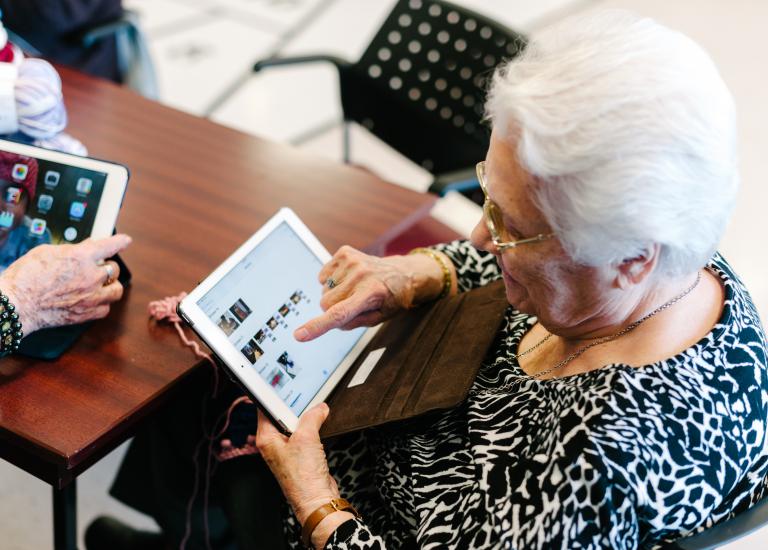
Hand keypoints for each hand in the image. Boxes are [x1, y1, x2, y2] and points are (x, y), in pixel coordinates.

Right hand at [0, 234, 131, 333]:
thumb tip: (87, 247)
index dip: (120, 242)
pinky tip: (93, 301)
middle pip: (114, 268)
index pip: (110, 245)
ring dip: (110, 285)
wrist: (17, 303)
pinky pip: (106, 308)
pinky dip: (102, 304)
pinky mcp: (87, 313)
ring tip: (100, 285)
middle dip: (106, 266)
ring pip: (116, 290)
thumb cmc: (25, 276)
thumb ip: (72, 250)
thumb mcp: (47, 252)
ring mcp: (91, 296)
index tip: (126, 241)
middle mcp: (91, 276)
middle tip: (97, 268)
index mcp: (81, 256)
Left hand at [256, 404, 339, 522]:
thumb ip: (312, 417)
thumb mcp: (306, 437)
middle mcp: (274, 444)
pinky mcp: (301, 455)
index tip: (281, 383)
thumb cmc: (303, 476)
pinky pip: (305, 435)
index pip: (264, 409)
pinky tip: (320, 424)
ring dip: (306, 418)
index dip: (273, 395)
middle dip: (294, 406)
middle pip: (281, 416)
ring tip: (315, 409)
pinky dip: (313, 429)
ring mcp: (287, 450)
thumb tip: (319, 407)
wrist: (316, 499)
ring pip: (295, 425)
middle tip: (304, 394)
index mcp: (266, 439)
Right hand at [294, 245, 450, 341]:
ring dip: (335, 293)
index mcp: (371, 295)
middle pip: (325, 303)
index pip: (339, 314)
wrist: (402, 274)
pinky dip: (332, 280)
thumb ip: (353, 322)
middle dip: (333, 308)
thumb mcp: (378, 318)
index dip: (318, 326)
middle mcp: (361, 276)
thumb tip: (330, 320)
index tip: (300, 335)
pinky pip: (323, 275)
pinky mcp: (345, 253)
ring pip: (323, 289)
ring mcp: (352, 261)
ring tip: (354, 289)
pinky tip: (348, 278)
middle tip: (351, 303)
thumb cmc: (390, 298)